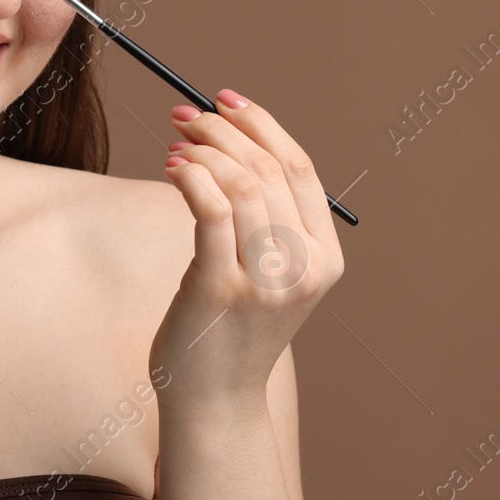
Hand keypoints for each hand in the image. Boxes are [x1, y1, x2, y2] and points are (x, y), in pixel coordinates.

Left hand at [149, 89, 344, 416]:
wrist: (215, 399)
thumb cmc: (234, 328)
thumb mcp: (271, 273)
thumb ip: (268, 219)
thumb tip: (230, 138)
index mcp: (327, 259)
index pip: (300, 168)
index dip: (262, 124)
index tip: (227, 99)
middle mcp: (305, 268)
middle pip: (267, 170)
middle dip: (223, 130)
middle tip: (187, 115)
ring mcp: (266, 281)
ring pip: (239, 183)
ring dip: (202, 149)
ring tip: (177, 142)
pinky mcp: (220, 288)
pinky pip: (209, 208)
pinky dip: (190, 175)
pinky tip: (173, 167)